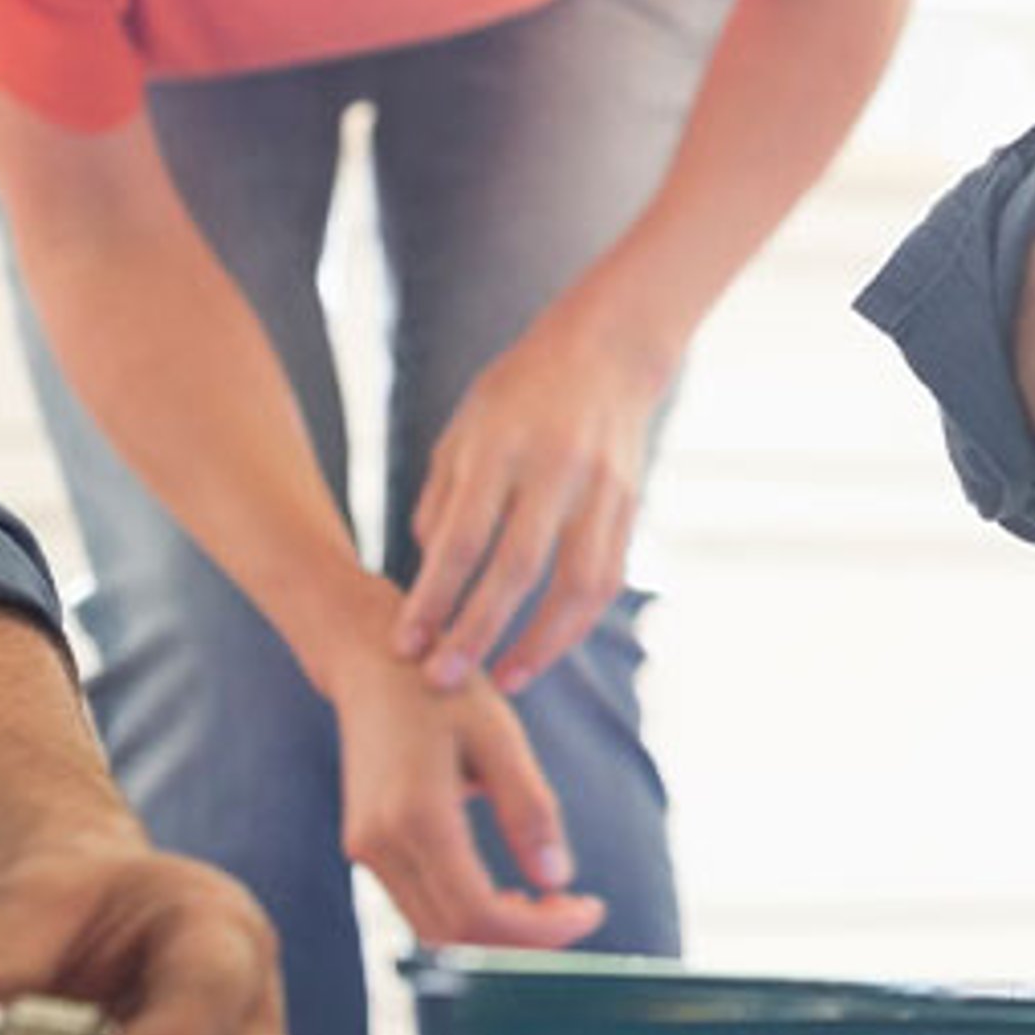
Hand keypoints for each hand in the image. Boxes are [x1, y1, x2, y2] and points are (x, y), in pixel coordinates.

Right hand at [325, 647, 607, 948]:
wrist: (375, 665)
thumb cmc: (446, 693)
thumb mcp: (501, 738)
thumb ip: (530, 809)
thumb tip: (559, 880)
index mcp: (416, 815)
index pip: (477, 913)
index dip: (539, 930)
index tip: (591, 911)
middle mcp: (380, 843)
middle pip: (455, 934)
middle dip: (524, 939)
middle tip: (578, 912)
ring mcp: (365, 849)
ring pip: (433, 930)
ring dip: (496, 932)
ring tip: (553, 906)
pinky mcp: (366, 848)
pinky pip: (419, 906)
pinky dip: (468, 916)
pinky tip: (511, 896)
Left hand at [397, 299, 672, 693]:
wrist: (607, 353)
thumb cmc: (518, 394)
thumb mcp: (463, 431)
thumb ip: (443, 502)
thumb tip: (432, 575)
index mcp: (501, 448)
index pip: (464, 539)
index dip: (434, 598)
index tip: (405, 645)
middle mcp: (556, 470)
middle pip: (517, 569)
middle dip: (477, 632)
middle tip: (441, 680)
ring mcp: (602, 489)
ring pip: (577, 584)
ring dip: (542, 642)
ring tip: (505, 680)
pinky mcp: (630, 505)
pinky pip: (606, 577)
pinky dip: (576, 620)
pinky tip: (546, 647)